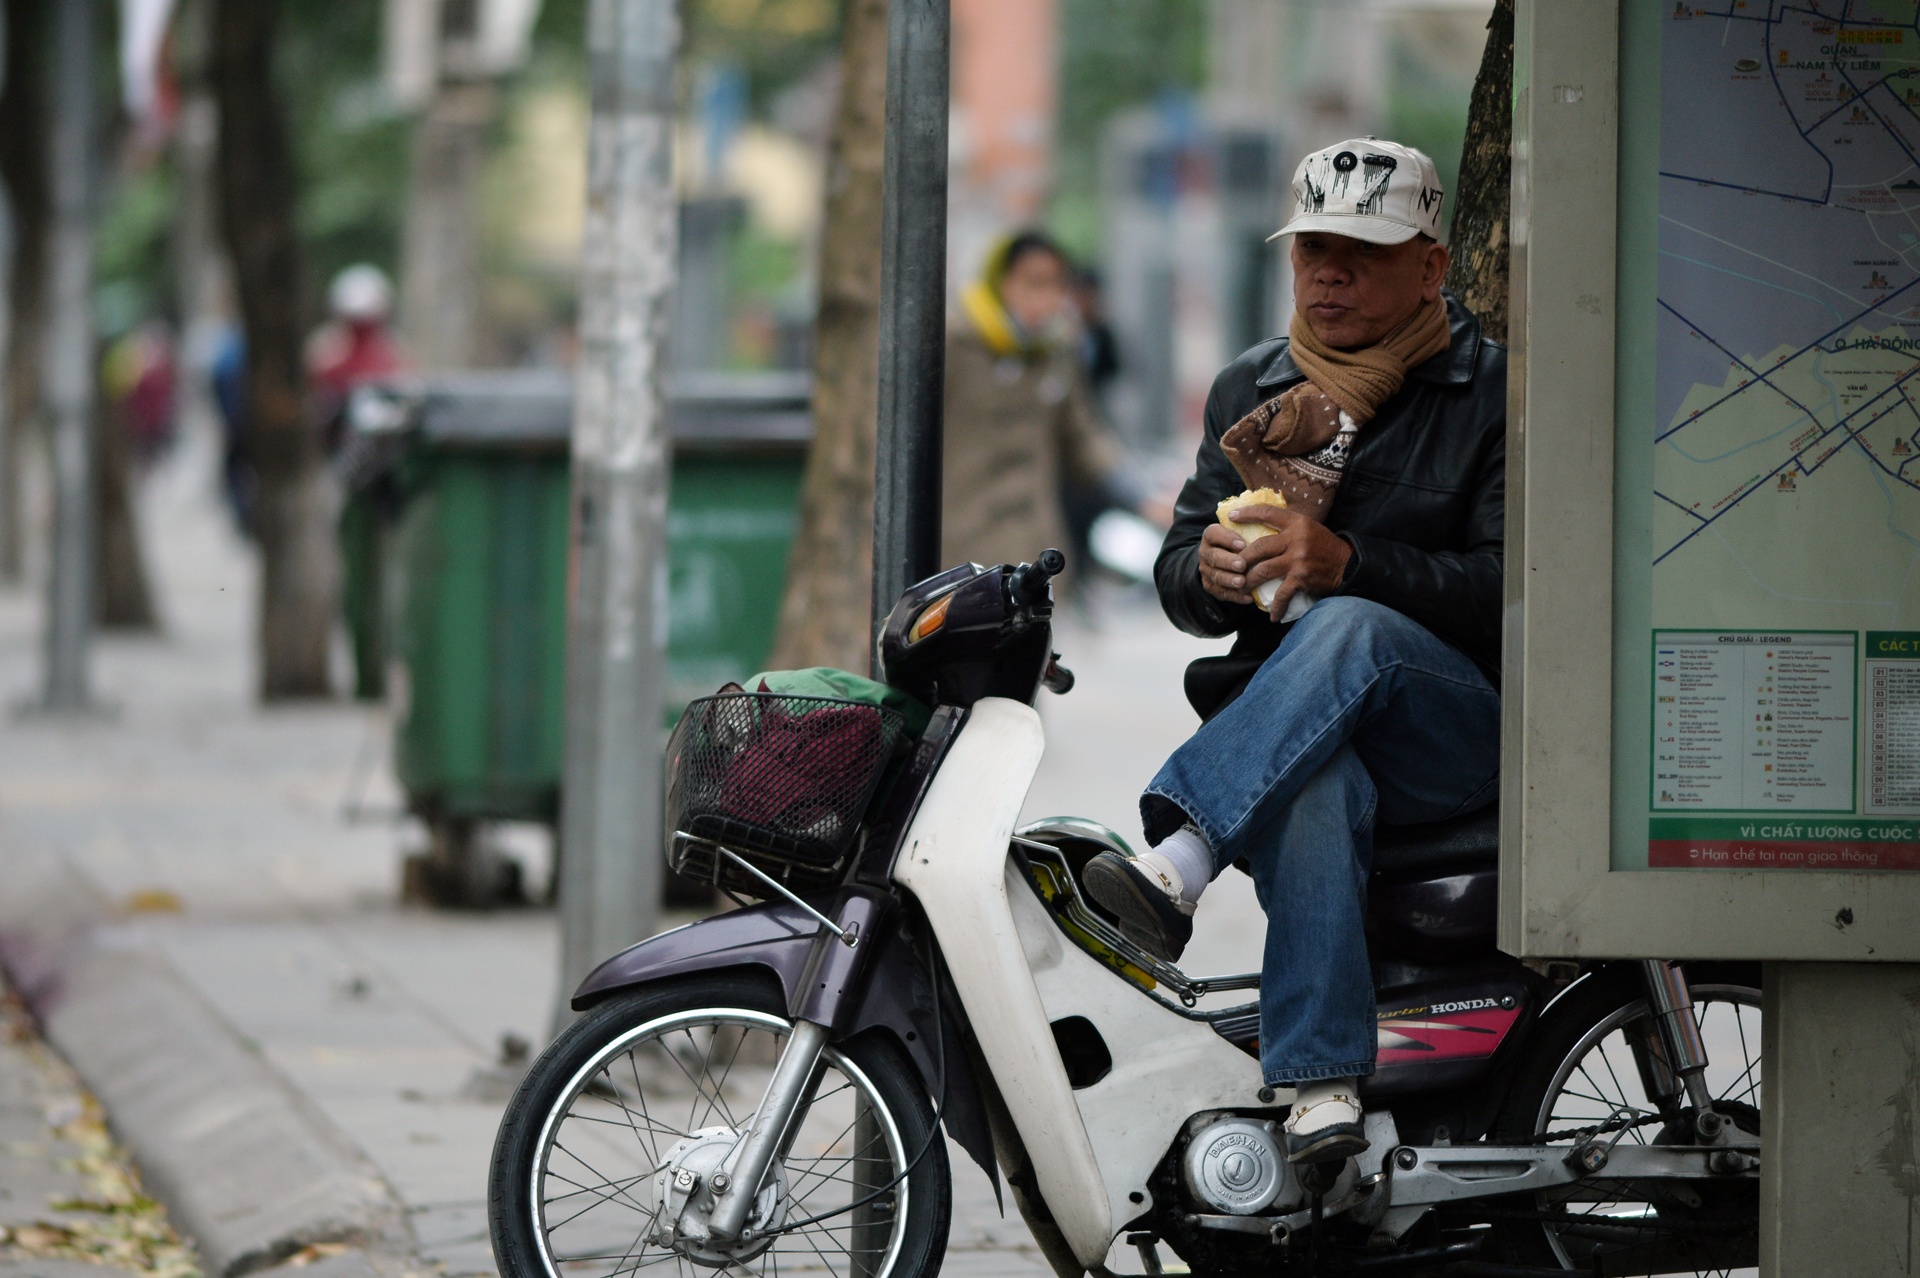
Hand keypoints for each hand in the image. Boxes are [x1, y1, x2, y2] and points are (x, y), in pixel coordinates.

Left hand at [1198, 505, 1351, 618]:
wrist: (1348, 565)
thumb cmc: (1324, 547)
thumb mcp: (1308, 529)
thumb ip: (1287, 528)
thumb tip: (1261, 527)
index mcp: (1297, 523)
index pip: (1268, 513)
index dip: (1248, 513)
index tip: (1232, 516)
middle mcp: (1296, 538)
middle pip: (1258, 547)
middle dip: (1241, 559)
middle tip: (1231, 566)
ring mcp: (1298, 559)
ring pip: (1263, 570)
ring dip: (1249, 582)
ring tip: (1241, 588)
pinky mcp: (1301, 578)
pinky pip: (1281, 595)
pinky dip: (1276, 607)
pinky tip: (1272, 616)